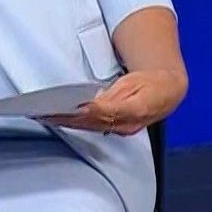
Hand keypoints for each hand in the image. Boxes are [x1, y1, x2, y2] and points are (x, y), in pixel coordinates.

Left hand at [45, 69, 186, 135]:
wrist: (166, 93)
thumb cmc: (150, 84)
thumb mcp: (135, 83)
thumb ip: (115, 95)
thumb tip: (96, 104)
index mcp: (135, 109)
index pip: (105, 112)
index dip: (87, 111)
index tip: (72, 108)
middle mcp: (126, 124)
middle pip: (92, 122)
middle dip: (69, 119)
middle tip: (46, 113)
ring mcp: (120, 128)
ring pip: (89, 127)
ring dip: (68, 123)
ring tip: (46, 116)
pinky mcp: (115, 129)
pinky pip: (91, 128)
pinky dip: (75, 124)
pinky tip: (61, 120)